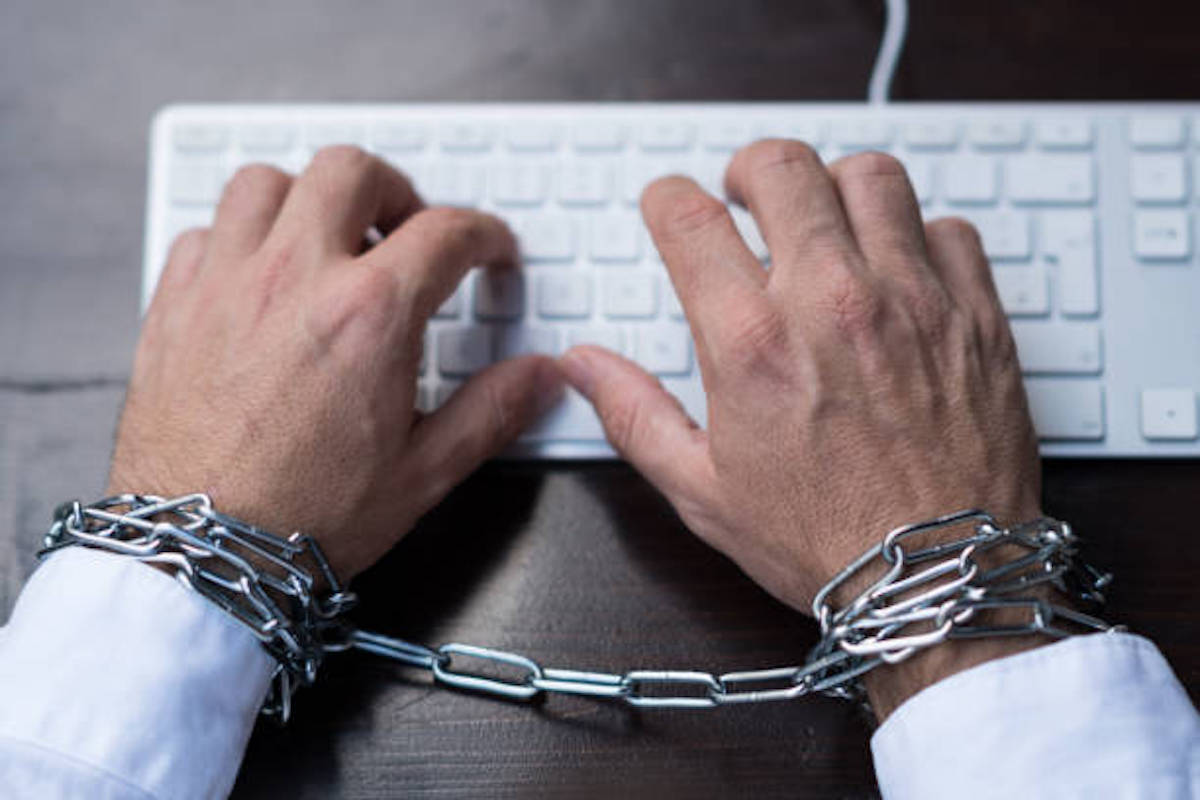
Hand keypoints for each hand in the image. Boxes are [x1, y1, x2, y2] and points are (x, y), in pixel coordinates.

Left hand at [109, 146, 561, 581]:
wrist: (200, 556)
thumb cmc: (306, 521)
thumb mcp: (424, 472)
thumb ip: (492, 412)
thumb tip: (541, 376)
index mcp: (370, 316)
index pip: (446, 232)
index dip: (484, 233)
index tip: (489, 250)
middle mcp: (294, 280)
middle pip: (351, 172)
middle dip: (395, 190)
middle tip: (409, 228)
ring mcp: (226, 285)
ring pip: (267, 182)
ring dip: (309, 198)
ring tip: (330, 237)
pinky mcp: (174, 305)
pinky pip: (205, 230)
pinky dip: (239, 236)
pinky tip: (258, 274)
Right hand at [559, 141, 1042, 717]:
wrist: (939, 581)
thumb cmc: (822, 543)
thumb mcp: (702, 491)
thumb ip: (634, 414)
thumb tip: (582, 365)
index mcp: (751, 344)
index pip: (689, 217)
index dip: (667, 199)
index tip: (670, 206)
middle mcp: (831, 302)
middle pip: (781, 168)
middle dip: (748, 169)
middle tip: (745, 195)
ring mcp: (912, 300)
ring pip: (871, 176)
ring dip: (834, 186)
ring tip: (825, 221)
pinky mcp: (976, 314)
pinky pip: (948, 228)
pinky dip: (917, 234)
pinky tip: (899, 270)